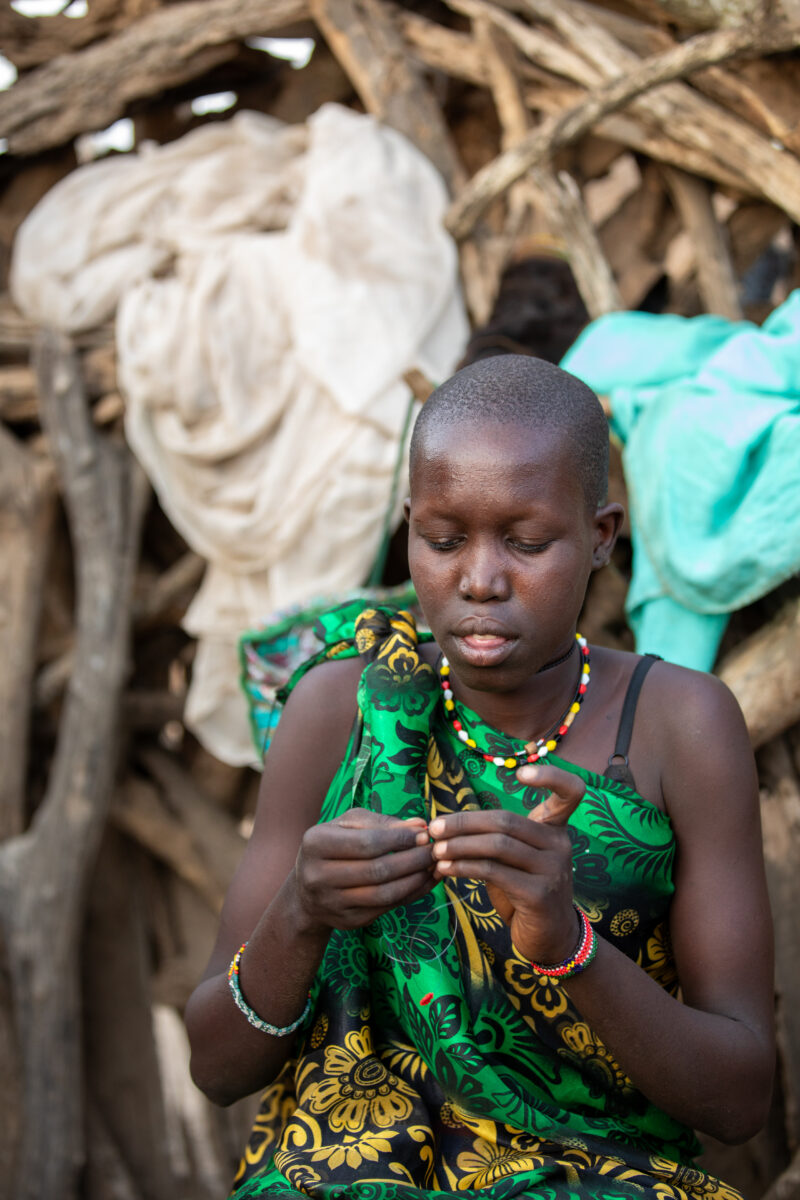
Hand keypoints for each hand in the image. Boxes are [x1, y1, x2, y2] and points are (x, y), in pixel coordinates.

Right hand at [294, 808, 434, 930]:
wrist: (307, 890)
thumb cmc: (334, 846)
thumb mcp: (349, 824)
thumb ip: (383, 822)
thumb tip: (419, 825)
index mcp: (316, 843)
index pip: (367, 843)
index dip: (399, 840)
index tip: (423, 835)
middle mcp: (318, 875)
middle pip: (377, 870)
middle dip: (412, 860)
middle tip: (435, 851)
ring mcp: (332, 903)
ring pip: (383, 894)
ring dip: (415, 881)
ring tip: (433, 867)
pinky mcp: (347, 921)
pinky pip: (385, 909)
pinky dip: (410, 896)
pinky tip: (424, 882)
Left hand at [428, 763, 585, 962]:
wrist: (550, 937)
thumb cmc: (526, 891)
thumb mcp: (516, 860)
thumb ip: (496, 839)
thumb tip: (446, 824)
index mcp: (556, 829)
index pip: (570, 791)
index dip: (551, 775)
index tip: (521, 773)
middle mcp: (560, 844)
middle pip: (506, 821)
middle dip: (464, 822)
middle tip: (434, 828)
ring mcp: (552, 869)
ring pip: (497, 845)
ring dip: (459, 846)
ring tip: (435, 850)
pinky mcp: (538, 894)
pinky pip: (494, 872)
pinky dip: (464, 867)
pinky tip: (445, 869)